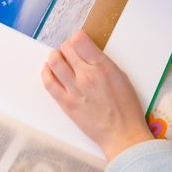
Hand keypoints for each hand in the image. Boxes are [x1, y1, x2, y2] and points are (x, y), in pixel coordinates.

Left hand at [42, 30, 152, 160]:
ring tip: (58, 59)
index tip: (78, 41)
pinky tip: (48, 70)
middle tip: (69, 52)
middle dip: (67, 47)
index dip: (77, 37)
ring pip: (54, 62)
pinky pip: (48, 82)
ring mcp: (74, 89)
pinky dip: (45, 72)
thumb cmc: (125, 106)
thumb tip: (86, 52)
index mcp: (102, 66)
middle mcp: (86, 75)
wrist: (121, 133)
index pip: (79, 40)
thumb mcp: (120, 76)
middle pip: (66, 48)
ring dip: (55, 56)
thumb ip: (101, 62)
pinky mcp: (65, 103)